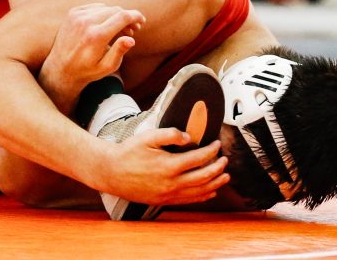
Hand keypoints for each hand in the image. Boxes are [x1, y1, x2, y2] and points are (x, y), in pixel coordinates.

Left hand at [40, 3, 143, 97]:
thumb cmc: (87, 70)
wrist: (60, 67)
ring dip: (115, 16)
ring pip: (105, 8)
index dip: (136, 16)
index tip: (142, 20)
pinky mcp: (72, 13)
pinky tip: (105, 25)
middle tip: (132, 31)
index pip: (122, 17)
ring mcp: (77, 16)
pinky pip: (94, 7)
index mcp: (96, 36)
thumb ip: (119, 51)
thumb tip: (131, 39)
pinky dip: (103, 14)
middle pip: (115, 11)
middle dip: (127, 18)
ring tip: (119, 31)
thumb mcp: (106, 67)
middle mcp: (86, 22)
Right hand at [96, 133, 228, 206]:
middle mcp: (172, 182)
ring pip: (200, 191)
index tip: (217, 144)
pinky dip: (203, 196)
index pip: (198, 158)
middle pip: (204, 176)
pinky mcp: (165, 200)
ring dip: (216, 183)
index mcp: (169, 165)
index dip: (211, 151)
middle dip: (218, 168)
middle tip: (225, 160)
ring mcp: (169, 193)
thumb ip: (169, 134)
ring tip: (225, 177)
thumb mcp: (146, 138)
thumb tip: (188, 137)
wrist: (111, 172)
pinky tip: (210, 191)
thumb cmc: (128, 153)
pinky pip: (190, 200)